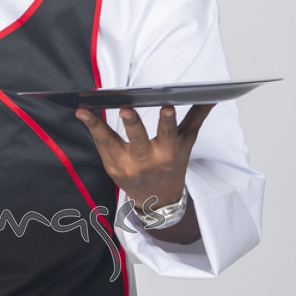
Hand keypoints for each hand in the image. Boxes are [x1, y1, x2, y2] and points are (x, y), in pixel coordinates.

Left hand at [75, 103, 214, 209]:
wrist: (157, 199)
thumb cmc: (172, 165)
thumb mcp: (186, 143)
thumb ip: (196, 118)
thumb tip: (211, 96)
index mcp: (167, 152)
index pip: (168, 134)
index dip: (168, 121)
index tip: (167, 106)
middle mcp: (146, 160)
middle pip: (138, 140)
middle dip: (133, 125)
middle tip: (126, 109)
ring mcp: (126, 165)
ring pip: (110, 143)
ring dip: (96, 126)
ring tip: (84, 111)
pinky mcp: (111, 167)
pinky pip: (101, 145)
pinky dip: (92, 129)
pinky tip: (83, 114)